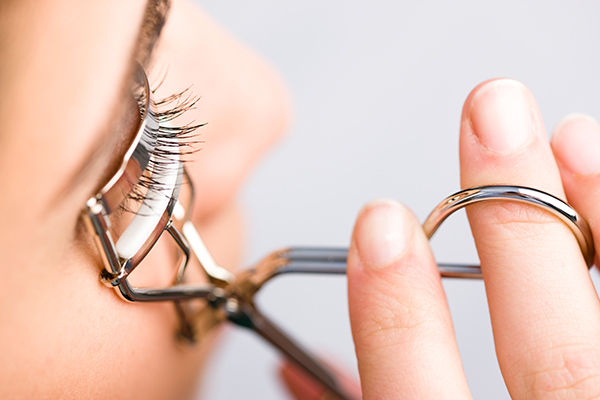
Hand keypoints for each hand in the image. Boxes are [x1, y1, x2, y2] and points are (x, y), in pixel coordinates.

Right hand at [347, 79, 599, 397]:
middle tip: (492, 122)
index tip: (381, 227)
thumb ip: (370, 393)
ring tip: (568, 139)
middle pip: (552, 358)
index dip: (395, 314)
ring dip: (591, 223)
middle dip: (516, 230)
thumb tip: (306, 359)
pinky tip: (599, 185)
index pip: (418, 398)